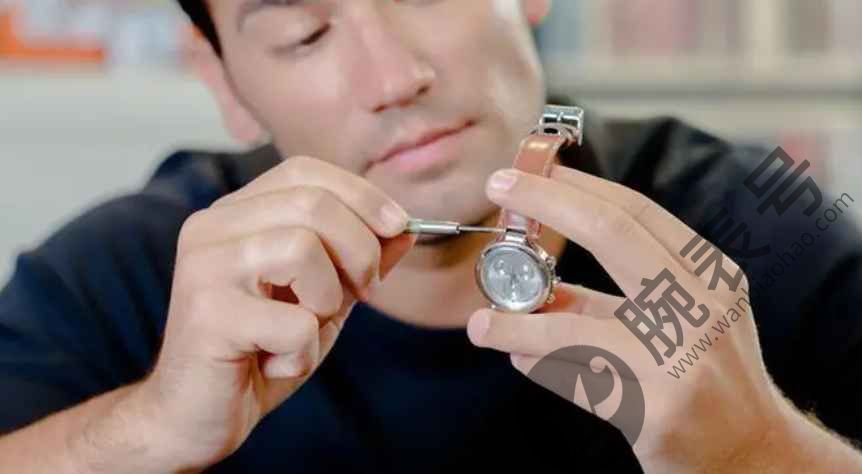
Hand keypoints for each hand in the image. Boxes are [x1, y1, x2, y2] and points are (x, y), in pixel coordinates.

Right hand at [131, 156, 415, 470]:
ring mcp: (204, 267)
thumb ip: (358, 260)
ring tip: (305, 329)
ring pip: (303, 248)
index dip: (361, 193)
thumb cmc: (259, 352)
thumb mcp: (322, 298)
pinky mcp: (208, 315)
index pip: (303, 171)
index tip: (399, 225)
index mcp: (235, 215)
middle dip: (360, 249)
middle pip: (312, 203)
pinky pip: (293, 321)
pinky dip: (303, 351)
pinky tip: (276, 362)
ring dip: (327, 299)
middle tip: (363, 292)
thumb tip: (406, 227)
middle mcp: (211, 228)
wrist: (194, 417)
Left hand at [467, 165, 786, 471]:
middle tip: (497, 188)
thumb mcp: (673, 322)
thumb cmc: (707, 378)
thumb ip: (605, 300)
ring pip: (575, 324)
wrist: (755, 454)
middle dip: (546, 201)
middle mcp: (702, 305)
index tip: (530, 169)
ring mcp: (683, 357)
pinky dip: (539, 366)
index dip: (576, 185)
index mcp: (707, 274)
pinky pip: (577, 379)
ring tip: (482, 324)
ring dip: (516, 323)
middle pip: (613, 232)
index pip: (636, 211)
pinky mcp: (659, 410)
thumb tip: (533, 284)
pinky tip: (518, 359)